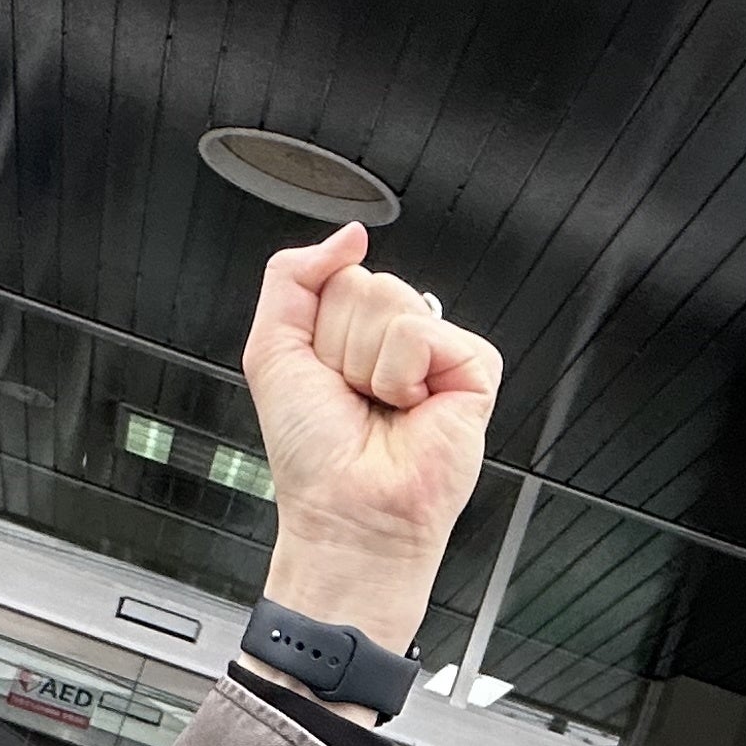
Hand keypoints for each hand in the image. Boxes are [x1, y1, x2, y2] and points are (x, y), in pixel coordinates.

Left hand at [240, 225, 499, 654]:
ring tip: (379, 407)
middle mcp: (398, 338)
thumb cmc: (313, 453)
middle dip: (340, 346)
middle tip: (352, 397)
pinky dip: (402, 375)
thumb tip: (349, 235)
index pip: (337, 278)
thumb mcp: (272, 349)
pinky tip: (409, 409)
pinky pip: (423, 334)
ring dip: (367, 365)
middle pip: (364, 285)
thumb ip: (293, 276)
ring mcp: (438, 351)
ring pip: (392, 303)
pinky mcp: (474, 368)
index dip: (316, 329)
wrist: (346, 509)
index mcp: (354, 331)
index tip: (324, 378)